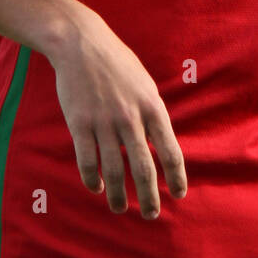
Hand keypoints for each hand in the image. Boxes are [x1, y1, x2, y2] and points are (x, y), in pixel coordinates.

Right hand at [52, 7, 186, 219]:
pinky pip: (87, 160)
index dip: (176, 177)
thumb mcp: (145, 84)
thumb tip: (160, 144)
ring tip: (121, 209)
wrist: (81, 43)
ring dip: (118, 195)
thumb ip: (152, 113)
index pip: (170, 151)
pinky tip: (97, 188)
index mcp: (152, 107)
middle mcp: (130, 118)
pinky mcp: (79, 123)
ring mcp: (103, 122)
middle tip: (152, 214)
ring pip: (113, 170)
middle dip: (149, 196)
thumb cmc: (117, 63)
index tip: (179, 195)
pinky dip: (92, 179)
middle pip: (143, 168)